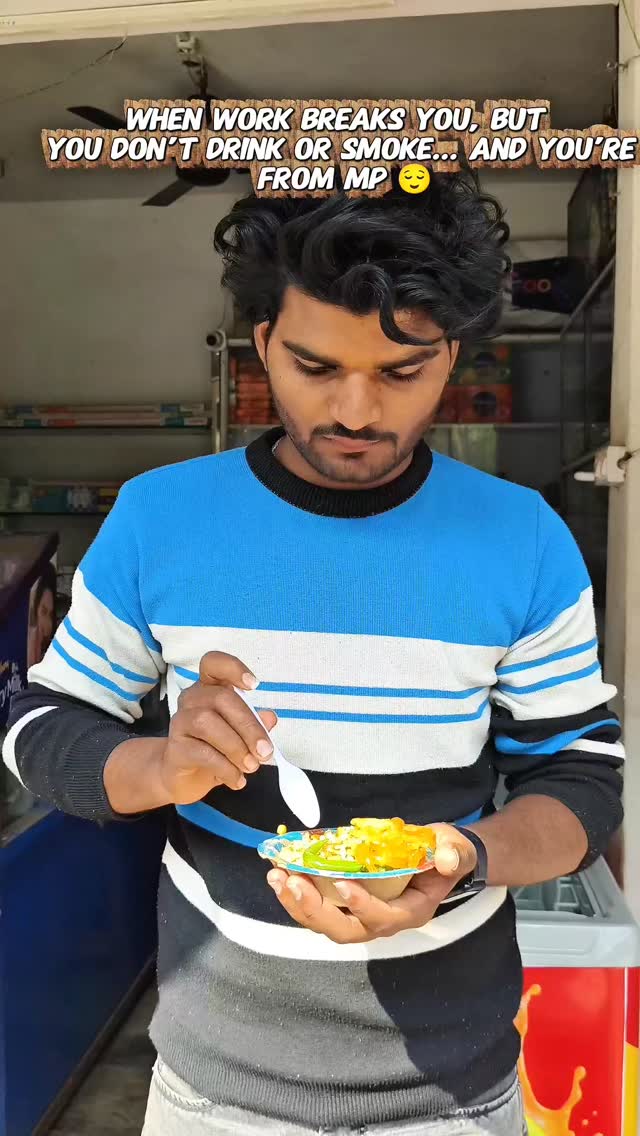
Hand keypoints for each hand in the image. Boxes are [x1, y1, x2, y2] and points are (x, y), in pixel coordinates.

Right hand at [155, 651, 276, 804]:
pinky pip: (202, 752)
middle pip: (220, 697)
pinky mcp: (175, 748)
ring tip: (251, 766)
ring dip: (236, 746)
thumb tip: (270, 718)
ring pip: (207, 722)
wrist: (184, 777)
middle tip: (265, 751)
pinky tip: (237, 780)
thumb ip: (255, 724)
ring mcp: (180, 722)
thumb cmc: (216, 748)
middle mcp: (193, 699)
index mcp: (210, 688)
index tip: (254, 685)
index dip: (232, 667)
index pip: (213, 663)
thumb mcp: (241, 736)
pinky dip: (225, 768)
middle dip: (248, 725)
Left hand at [266, 824, 476, 944]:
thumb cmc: (446, 853)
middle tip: (291, 882)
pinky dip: (297, 893)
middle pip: (344, 929)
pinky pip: (319, 906)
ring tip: (277, 877)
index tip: (342, 883)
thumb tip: (446, 859)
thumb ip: (454, 854)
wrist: (439, 857)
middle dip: (314, 909)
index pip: (384, 917)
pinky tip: (281, 872)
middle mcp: (383, 922)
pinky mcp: (346, 905)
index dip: (363, 905)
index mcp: (410, 911)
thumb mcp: (457, 849)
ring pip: (325, 923)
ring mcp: (361, 916)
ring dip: (298, 903)